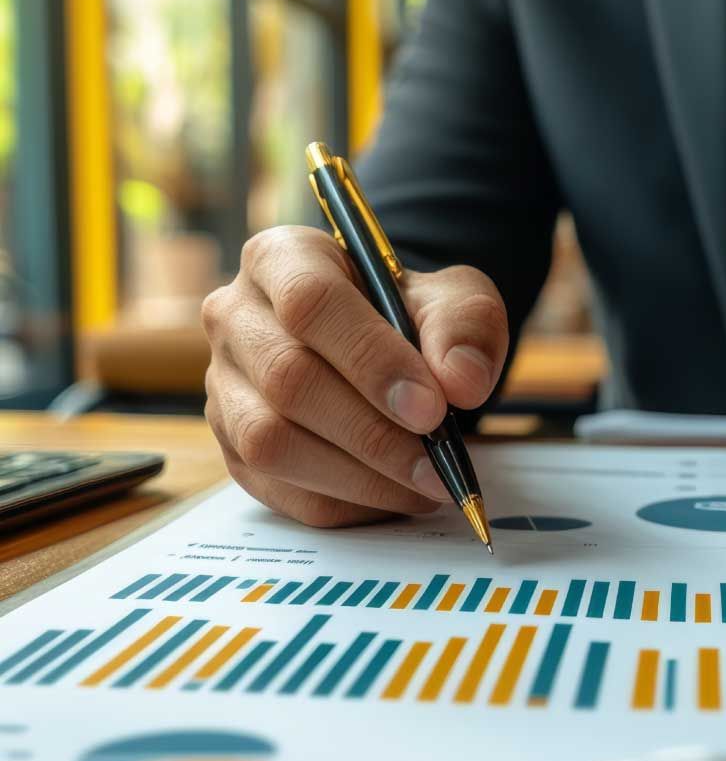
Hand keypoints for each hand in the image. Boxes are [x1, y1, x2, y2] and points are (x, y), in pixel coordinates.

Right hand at [202, 226, 508, 525]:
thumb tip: (462, 382)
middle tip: (438, 463)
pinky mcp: (233, 446)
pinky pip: (278, 489)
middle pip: (287, 379)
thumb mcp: (454, 298)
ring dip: (358, 476)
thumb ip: (465, 327)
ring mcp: (225, 386)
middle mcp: (235, 317)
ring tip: (426, 484)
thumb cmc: (411, 315)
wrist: (387, 345)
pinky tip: (394, 496)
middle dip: (372, 431)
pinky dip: (344, 503)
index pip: (309, 302)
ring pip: (271, 442)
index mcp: (282, 257)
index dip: (371, 359)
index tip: (432, 407)